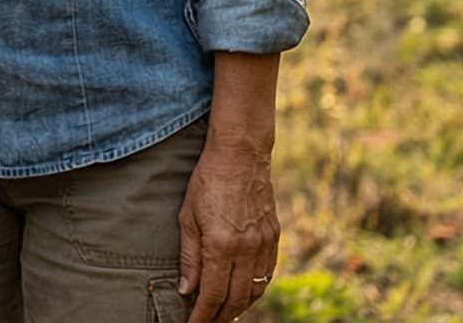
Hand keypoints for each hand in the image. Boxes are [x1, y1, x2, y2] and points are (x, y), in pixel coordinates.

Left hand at [177, 136, 279, 321]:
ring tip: (224, 314)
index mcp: (221, 245)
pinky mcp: (274, 237)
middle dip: (220, 317)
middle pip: (235, 299)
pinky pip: (267, 275)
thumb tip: (187, 290)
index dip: (202, 315)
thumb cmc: (208, 182)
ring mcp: (264, 244)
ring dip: (239, 307)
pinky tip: (244, 294)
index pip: (212, 295)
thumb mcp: (188, 218)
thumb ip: (189, 257)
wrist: (241, 155)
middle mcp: (246, 249)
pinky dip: (255, 290)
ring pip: (254, 291)